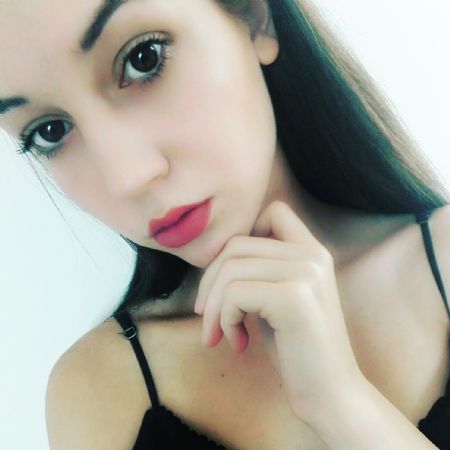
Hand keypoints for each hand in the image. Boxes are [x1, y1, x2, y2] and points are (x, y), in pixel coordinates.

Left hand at [193, 201, 366, 420]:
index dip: (243, 239)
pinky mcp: (293, 298)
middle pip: (236, 245)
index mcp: (312, 251)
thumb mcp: (276, 297)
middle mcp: (312, 254)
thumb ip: (258, 270)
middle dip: (210, 282)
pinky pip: (234, 294)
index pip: (272, 212)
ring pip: (230, 269)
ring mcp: (305, 273)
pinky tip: (239, 343)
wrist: (330, 393)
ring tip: (220, 334)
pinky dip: (225, 319)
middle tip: (209, 317)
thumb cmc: (297, 347)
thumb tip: (214, 259)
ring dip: (214, 306)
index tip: (233, 278)